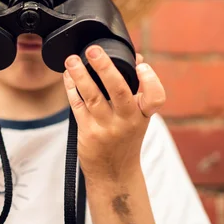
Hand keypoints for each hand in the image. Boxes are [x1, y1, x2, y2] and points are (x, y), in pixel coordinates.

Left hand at [63, 47, 164, 182]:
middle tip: (93, 50)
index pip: (156, 98)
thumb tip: (135, 56)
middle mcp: (127, 121)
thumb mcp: (138, 116)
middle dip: (105, 68)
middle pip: (118, 91)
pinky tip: (67, 76)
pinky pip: (77, 106)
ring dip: (80, 75)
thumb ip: (137, 88)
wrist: (114, 173)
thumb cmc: (126, 138)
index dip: (150, 80)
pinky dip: (71, 88)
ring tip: (71, 60)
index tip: (141, 65)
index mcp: (143, 114)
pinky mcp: (88, 132)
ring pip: (92, 97)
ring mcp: (106, 128)